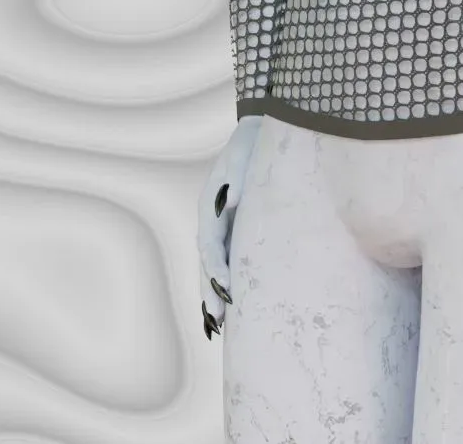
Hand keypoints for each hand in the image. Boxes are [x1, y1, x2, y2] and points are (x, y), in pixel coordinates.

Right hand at [197, 114, 263, 339]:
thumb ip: (237, 176)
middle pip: (206, 263)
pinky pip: (227, 262)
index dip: (216, 268)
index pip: (209, 244)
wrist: (255, 135)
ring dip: (213, 295)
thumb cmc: (250, 146)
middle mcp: (211, 222)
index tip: (226, 288)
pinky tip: (232, 307)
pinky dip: (224, 284)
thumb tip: (233, 200)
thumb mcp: (242, 156)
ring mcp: (221, 229)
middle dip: (209, 293)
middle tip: (217, 321)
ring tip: (217, 327)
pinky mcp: (234, 232)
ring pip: (212, 268)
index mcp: (210, 206)